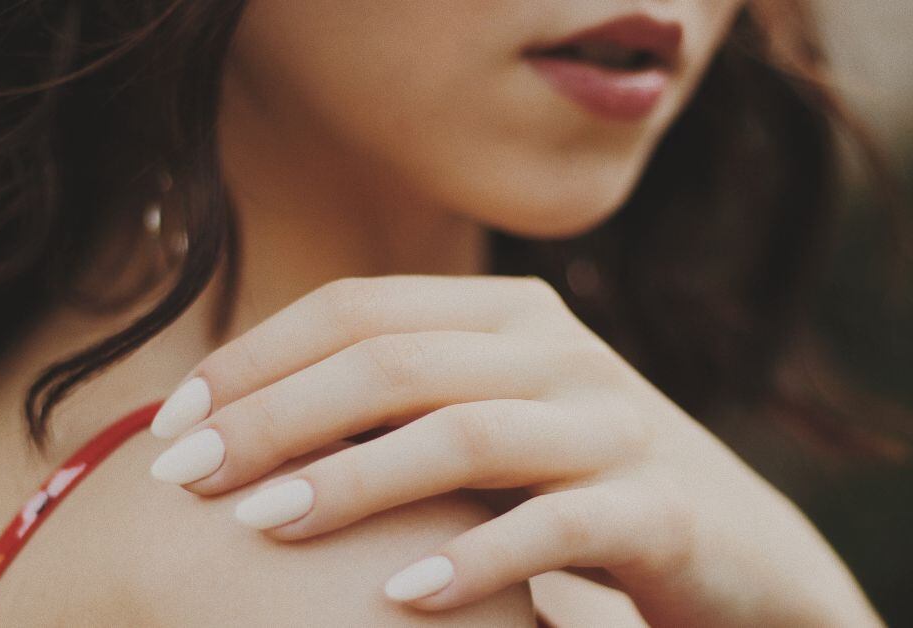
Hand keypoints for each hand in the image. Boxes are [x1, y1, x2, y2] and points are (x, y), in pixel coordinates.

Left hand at [146, 275, 881, 626]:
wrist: (740, 556)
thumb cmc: (578, 491)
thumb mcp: (491, 426)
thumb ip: (401, 407)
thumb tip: (242, 426)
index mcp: (510, 314)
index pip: (359, 309)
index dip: (256, 358)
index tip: (171, 423)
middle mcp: (561, 350)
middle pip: (394, 361)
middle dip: (275, 414)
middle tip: (187, 476)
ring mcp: (613, 423)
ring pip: (463, 432)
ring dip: (351, 479)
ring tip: (259, 524)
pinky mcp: (658, 507)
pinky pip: (553, 526)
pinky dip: (471, 559)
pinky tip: (397, 597)